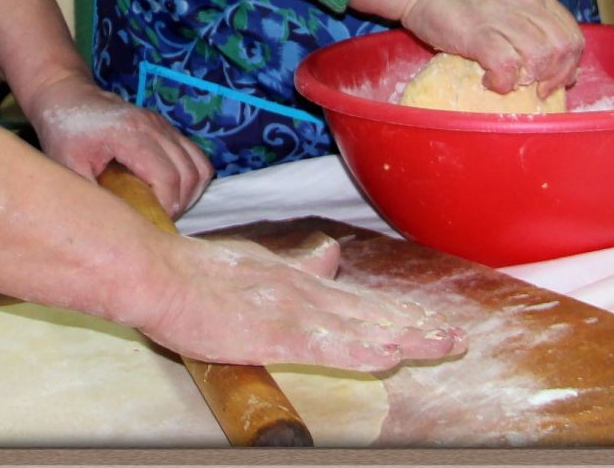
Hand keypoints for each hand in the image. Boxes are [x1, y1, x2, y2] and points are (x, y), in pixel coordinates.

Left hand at [23, 71, 211, 216]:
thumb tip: (114, 227)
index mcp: (130, 134)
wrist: (68, 97)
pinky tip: (168, 191)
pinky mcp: (167, 129)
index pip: (167, 177)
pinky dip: (191, 179)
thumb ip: (92, 196)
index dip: (165, 207)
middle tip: (156, 219)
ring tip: (164, 207)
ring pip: (200, 166)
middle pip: (190, 174)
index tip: (149, 221)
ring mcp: (163, 125)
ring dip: (189, 193)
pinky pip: (196, 158)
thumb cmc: (64, 132)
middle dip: (179, 204)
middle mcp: (154, 126)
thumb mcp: (68, 167)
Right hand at [136, 229, 466, 370]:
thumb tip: (329, 255)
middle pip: (369, 311)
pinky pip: (325, 345)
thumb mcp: (252, 263)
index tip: (430, 321)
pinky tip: (387, 357)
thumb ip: (293, 265)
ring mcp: (290, 309)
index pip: (356, 300)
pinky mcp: (272, 330)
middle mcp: (302, 290)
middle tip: (456, 337)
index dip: (396, 313)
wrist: (156, 272)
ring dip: (403, 336)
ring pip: (358, 325)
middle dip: (415, 325)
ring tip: (441, 344)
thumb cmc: (191, 274)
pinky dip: (359, 351)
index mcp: (295, 278)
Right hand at [356, 0, 582, 95]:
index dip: (569, 63)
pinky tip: (489, 81)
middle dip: (556, 76)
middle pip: (563, 49)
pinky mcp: (478, 34)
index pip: (572, 33)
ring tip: (510, 80)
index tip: (555, 78)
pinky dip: (503, 83)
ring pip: (540, 59)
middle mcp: (525, 2)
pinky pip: (507, 68)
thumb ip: (526, 14)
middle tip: (537, 88)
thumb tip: (543, 53)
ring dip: (530, 79)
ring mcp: (502, 17)